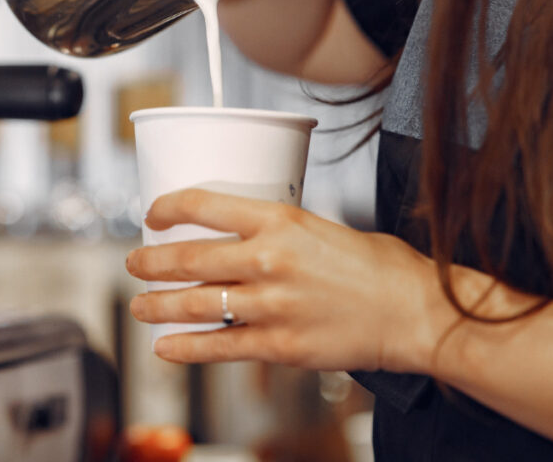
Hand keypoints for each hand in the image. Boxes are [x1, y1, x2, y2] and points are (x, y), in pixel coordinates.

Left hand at [126, 189, 441, 372]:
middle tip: (135, 264)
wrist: (417, 313)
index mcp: (281, 220)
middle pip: (188, 258)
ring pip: (194, 304)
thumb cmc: (381, 268)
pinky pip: (219, 346)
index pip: (203, 205)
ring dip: (157, 306)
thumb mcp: (324, 227)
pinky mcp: (279, 345)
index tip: (153, 213)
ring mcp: (271, 305)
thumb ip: (281, 231)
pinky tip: (165, 347)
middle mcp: (269, 259)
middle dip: (150, 262)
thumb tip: (244, 236)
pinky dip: (185, 348)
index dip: (167, 208)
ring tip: (140, 306)